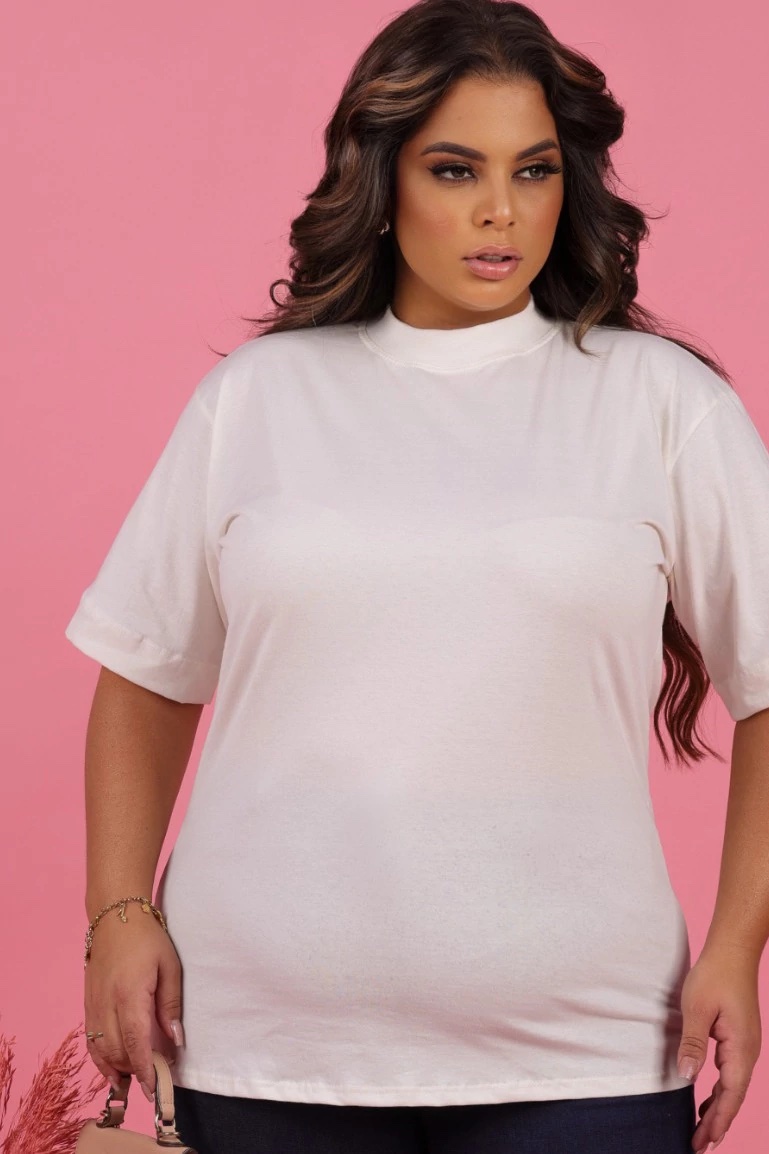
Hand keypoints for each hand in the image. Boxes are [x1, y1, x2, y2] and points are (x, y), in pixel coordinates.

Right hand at [84, 908, 184, 1101]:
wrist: (115, 916)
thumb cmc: (147, 938)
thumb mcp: (170, 966)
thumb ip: (171, 1005)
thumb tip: (176, 1039)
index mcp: (129, 994)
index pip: (135, 1042)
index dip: (143, 1068)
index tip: (153, 1087)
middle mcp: (107, 1003)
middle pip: (116, 1050)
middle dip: (132, 1072)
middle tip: (151, 1084)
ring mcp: (93, 1004)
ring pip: (99, 1048)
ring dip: (114, 1068)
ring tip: (131, 1082)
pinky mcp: (88, 1002)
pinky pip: (90, 1037)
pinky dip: (99, 1056)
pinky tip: (111, 1066)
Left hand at [677, 947, 761, 1151]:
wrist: (732, 951)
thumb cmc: (714, 975)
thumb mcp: (697, 1008)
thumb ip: (693, 1044)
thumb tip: (688, 1078)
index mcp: (741, 1048)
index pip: (730, 1095)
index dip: (718, 1120)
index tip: (705, 1142)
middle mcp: (748, 1052)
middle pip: (734, 1096)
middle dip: (717, 1122)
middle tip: (699, 1146)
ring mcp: (745, 1045)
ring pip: (733, 1087)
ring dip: (718, 1109)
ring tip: (702, 1130)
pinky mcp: (738, 1038)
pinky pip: (730, 1073)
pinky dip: (719, 1091)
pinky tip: (706, 1098)